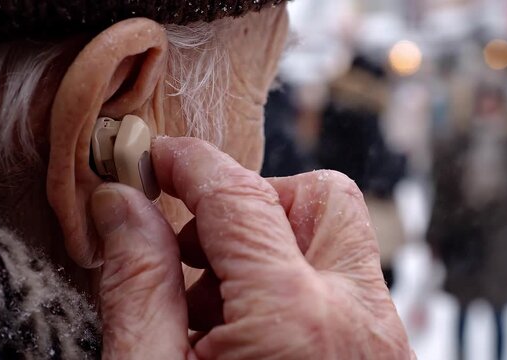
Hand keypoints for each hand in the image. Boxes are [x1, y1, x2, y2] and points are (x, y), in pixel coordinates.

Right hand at [90, 136, 414, 358]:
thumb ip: (138, 288)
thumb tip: (123, 205)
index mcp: (290, 322)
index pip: (240, 197)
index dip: (191, 165)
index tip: (158, 159)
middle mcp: (356, 320)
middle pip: (321, 197)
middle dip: (254, 204)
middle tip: (203, 250)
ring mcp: (381, 339)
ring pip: (339, 239)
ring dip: (272, 249)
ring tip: (216, 312)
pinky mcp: (382, 355)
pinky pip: (347, 284)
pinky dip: (296, 286)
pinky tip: (250, 336)